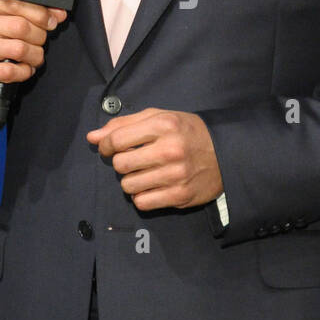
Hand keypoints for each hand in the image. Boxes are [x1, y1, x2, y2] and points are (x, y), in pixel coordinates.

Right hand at [0, 0, 66, 106]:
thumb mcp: (2, 17)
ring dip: (35, 55)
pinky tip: (24, 69)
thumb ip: (30, 11)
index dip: (41, 13)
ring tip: (35, 57)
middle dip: (39, 36)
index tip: (52, 21)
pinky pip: (10, 71)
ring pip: (19, 49)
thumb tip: (59, 13)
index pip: (17, 2)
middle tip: (41, 41)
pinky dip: (24, 71)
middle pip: (21, 27)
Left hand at [86, 108, 222, 211]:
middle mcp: (169, 149)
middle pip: (120, 164)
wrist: (226, 154)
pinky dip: (142, 196)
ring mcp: (175, 175)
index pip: (117, 140)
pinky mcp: (180, 196)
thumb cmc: (187, 132)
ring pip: (128, 186)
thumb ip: (124, 124)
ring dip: (131, 181)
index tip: (109, 148)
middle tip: (133, 160)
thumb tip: (92, 137)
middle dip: (121, 163)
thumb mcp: (160, 117)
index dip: (106, 145)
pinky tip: (152, 187)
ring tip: (145, 174)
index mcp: (163, 125)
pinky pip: (142, 202)